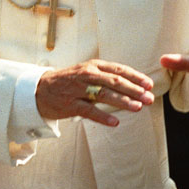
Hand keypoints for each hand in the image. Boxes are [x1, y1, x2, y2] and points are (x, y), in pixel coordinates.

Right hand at [35, 59, 154, 126]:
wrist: (40, 89)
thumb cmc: (67, 82)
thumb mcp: (85, 72)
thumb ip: (105, 76)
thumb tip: (132, 85)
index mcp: (92, 66)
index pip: (117, 69)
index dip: (135, 76)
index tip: (148, 84)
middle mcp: (86, 75)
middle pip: (114, 81)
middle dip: (134, 90)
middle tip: (149, 98)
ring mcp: (77, 90)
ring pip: (104, 94)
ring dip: (123, 101)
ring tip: (137, 107)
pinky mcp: (70, 104)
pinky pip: (89, 111)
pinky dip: (103, 117)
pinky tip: (115, 122)